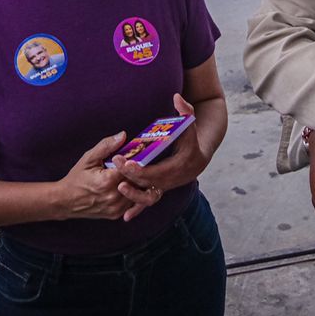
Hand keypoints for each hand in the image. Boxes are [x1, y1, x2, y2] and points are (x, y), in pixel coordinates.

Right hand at [58, 132, 139, 220]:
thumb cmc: (76, 178)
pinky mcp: (115, 214)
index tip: (137, 153)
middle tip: (139, 163)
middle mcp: (113, 196)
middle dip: (138, 171)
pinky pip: (131, 203)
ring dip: (137, 184)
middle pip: (136, 181)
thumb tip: (123, 135)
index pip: (131, 168)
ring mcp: (115, 207)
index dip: (135, 160)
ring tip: (135, 174)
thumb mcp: (88, 158)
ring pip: (136, 193)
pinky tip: (127, 186)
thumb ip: (106, 146)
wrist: (66, 201)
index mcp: (107, 181)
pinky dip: (131, 194)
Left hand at [113, 93, 207, 220]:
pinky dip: (138, 210)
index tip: (124, 162)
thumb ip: (186, 110)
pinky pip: (149, 202)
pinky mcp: (162, 191)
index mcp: (180, 165)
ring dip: (134, 196)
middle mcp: (174, 179)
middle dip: (130, 176)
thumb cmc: (191, 138)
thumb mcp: (191, 123)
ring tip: (119, 188)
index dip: (140, 169)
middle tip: (114, 165)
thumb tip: (176, 97)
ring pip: (149, 196)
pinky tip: (125, 218)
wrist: (200, 156)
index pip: (157, 170)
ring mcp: (168, 187)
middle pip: (150, 182)